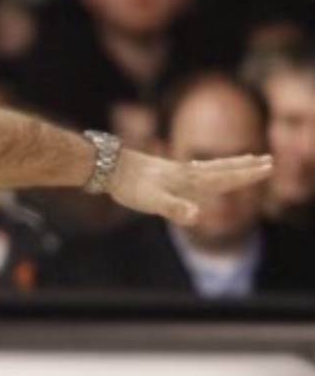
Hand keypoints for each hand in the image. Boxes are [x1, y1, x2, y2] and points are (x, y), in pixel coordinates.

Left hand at [109, 147, 272, 226]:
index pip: (225, 177)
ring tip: (247, 158)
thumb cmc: (129, 186)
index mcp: (189, 180)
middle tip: (269, 160)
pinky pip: (195, 168)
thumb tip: (197, 216)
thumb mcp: (152, 202)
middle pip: (223, 168)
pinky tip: (202, 168)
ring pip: (211, 166)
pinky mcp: (165, 170)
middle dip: (246, 166)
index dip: (247, 175)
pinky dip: (208, 167)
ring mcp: (176, 170)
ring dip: (231, 163)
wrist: (107, 166)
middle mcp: (186, 172)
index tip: (268, 168)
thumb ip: (175, 208)